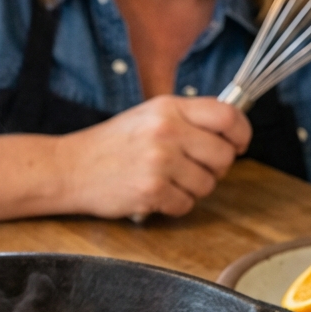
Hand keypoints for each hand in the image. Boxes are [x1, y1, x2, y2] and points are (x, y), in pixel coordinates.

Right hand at [60, 95, 251, 218]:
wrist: (69, 168)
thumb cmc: (111, 145)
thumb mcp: (149, 116)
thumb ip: (186, 120)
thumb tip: (229, 134)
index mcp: (168, 107)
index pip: (227, 115)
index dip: (241, 132)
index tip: (238, 144)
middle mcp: (166, 131)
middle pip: (223, 155)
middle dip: (216, 168)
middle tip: (195, 169)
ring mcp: (159, 161)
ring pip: (208, 184)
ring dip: (193, 189)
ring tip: (168, 181)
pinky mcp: (151, 190)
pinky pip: (186, 204)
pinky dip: (174, 204)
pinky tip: (156, 194)